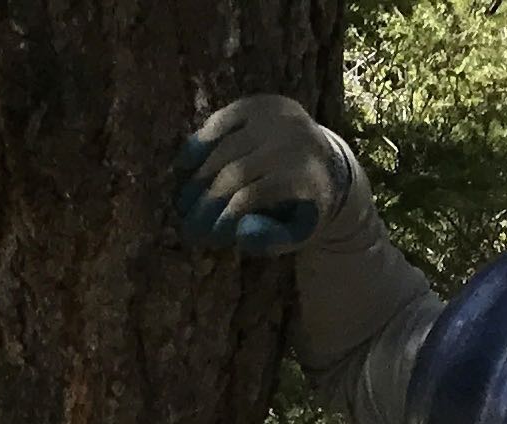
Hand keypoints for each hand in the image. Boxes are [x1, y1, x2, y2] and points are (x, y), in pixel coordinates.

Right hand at [175, 95, 359, 255]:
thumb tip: (240, 232)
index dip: (224, 217)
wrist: (324, 161)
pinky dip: (200, 142)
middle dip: (206, 201)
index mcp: (304, 173)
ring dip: (198, 177)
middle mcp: (292, 140)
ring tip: (182, 203)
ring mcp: (276, 117)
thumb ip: (271, 238)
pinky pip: (221, 121)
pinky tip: (183, 165)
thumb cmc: (301, 205)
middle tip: (188, 225)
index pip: (253, 195)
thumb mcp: (295, 230)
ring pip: (224, 148)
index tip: (208, 238)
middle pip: (234, 172)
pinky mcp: (261, 103)